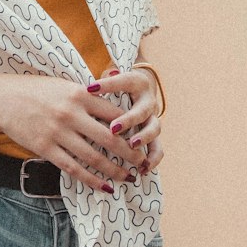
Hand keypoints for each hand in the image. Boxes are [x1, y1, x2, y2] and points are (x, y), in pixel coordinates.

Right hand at [0, 73, 144, 192]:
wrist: (2, 97)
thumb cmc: (35, 89)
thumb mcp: (64, 85)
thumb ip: (88, 95)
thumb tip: (114, 107)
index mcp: (79, 94)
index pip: (115, 114)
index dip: (133, 129)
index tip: (143, 139)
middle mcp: (71, 113)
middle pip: (110, 138)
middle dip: (130, 154)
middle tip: (143, 163)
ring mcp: (57, 132)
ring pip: (94, 157)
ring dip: (114, 170)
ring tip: (128, 178)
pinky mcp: (44, 148)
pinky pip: (73, 168)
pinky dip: (91, 179)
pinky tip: (104, 187)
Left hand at [89, 63, 163, 177]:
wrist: (139, 91)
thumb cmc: (117, 85)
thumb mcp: (109, 79)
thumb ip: (102, 83)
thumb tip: (89, 88)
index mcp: (136, 83)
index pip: (123, 81)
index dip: (108, 85)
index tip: (90, 89)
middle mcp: (148, 100)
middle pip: (142, 109)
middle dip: (129, 120)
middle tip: (114, 128)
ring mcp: (153, 118)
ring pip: (154, 128)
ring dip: (144, 138)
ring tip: (132, 146)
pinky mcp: (154, 135)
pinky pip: (158, 148)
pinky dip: (152, 158)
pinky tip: (142, 168)